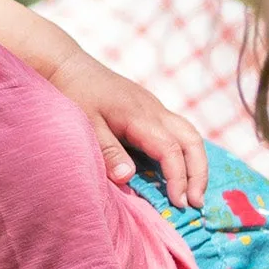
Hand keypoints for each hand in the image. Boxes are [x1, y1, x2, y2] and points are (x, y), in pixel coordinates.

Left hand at [53, 53, 208, 208]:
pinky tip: (178, 170)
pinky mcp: (150, 109)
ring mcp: (155, 108)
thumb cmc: (75, 94)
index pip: (170, 149)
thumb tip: (127, 178)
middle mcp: (154, 110)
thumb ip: (108, 151)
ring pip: (189, 134)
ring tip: (193, 192)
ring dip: (196, 163)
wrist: (70, 66)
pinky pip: (178, 131)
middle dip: (198, 173)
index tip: (178, 202)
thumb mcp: (86, 125)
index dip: (178, 177)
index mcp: (140, 116)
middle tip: (196, 203)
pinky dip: (185, 152)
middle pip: (192, 140)